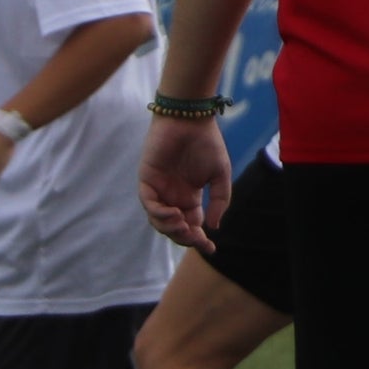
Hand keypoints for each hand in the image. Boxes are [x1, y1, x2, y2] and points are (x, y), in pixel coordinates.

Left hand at [138, 115, 232, 252]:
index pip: (192, 225)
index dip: (199, 240)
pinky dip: (159, 213)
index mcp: (190, 197)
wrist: (190, 118)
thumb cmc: (207, 142)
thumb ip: (219, 201)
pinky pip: (149, 204)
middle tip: (196, 238)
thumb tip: (214, 227)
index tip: (211, 249)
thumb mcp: (221, 175)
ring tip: (183, 225)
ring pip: (159, 220)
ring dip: (171, 228)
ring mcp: (159, 189)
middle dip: (185, 237)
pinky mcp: (147, 179)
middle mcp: (173, 196)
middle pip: (174, 228)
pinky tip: (173, 213)